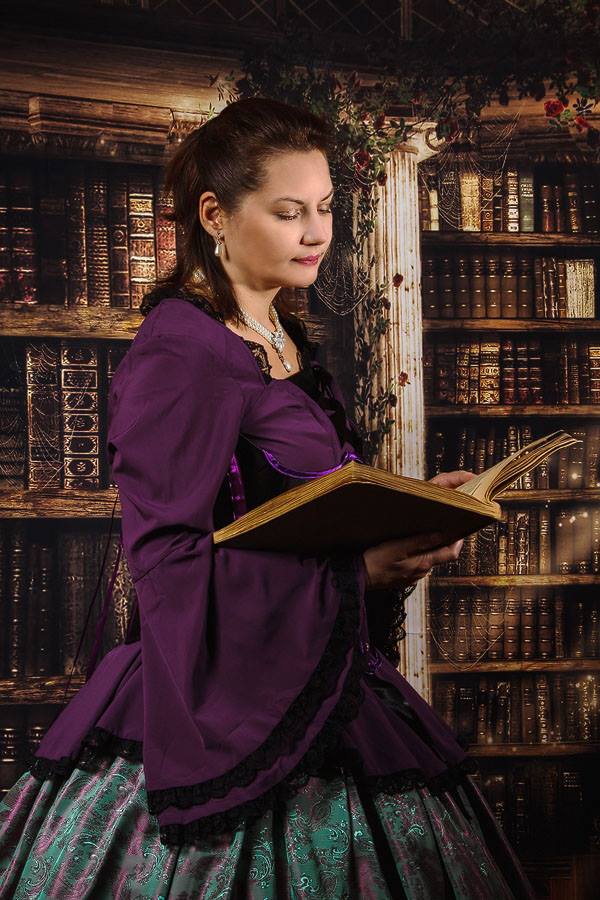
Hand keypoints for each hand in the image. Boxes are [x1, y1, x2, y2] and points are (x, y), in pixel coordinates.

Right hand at [361, 470, 475, 590]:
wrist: (359, 578)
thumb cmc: (376, 561)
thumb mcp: (398, 547)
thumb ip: (420, 542)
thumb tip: (441, 534)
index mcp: (423, 564)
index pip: (450, 554)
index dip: (458, 541)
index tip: (460, 530)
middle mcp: (421, 572)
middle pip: (439, 556)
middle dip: (442, 542)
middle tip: (440, 526)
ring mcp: (413, 577)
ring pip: (427, 559)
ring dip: (428, 549)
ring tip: (421, 535)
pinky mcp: (404, 578)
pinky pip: (416, 564)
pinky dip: (416, 555)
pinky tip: (406, 548)